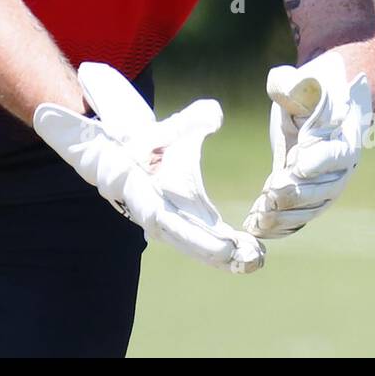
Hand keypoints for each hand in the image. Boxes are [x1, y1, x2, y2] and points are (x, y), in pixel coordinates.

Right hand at [34, 63, 264, 273]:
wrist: (121, 153)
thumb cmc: (144, 141)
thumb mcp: (165, 128)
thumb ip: (191, 120)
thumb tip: (214, 114)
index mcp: (143, 192)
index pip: (167, 221)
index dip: (194, 238)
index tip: (223, 248)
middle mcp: (152, 213)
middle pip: (183, 241)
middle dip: (214, 253)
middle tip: (247, 261)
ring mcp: (163, 221)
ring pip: (191, 245)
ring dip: (220, 256)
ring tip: (254, 261)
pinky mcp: (175, 222)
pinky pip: (196, 241)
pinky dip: (218, 249)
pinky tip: (246, 254)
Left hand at [243, 50, 371, 238]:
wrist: (319, 102)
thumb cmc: (309, 89)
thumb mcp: (301, 82)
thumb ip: (292, 84)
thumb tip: (284, 88)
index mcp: (346, 135)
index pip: (338, 152)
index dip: (319, 160)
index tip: (298, 163)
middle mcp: (342, 165)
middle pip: (325, 187)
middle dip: (298, 193)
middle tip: (272, 193)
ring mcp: (328, 184)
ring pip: (312, 208)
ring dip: (286, 216)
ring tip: (260, 218)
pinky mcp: (309, 194)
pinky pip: (300, 216)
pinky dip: (281, 226)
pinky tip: (258, 229)